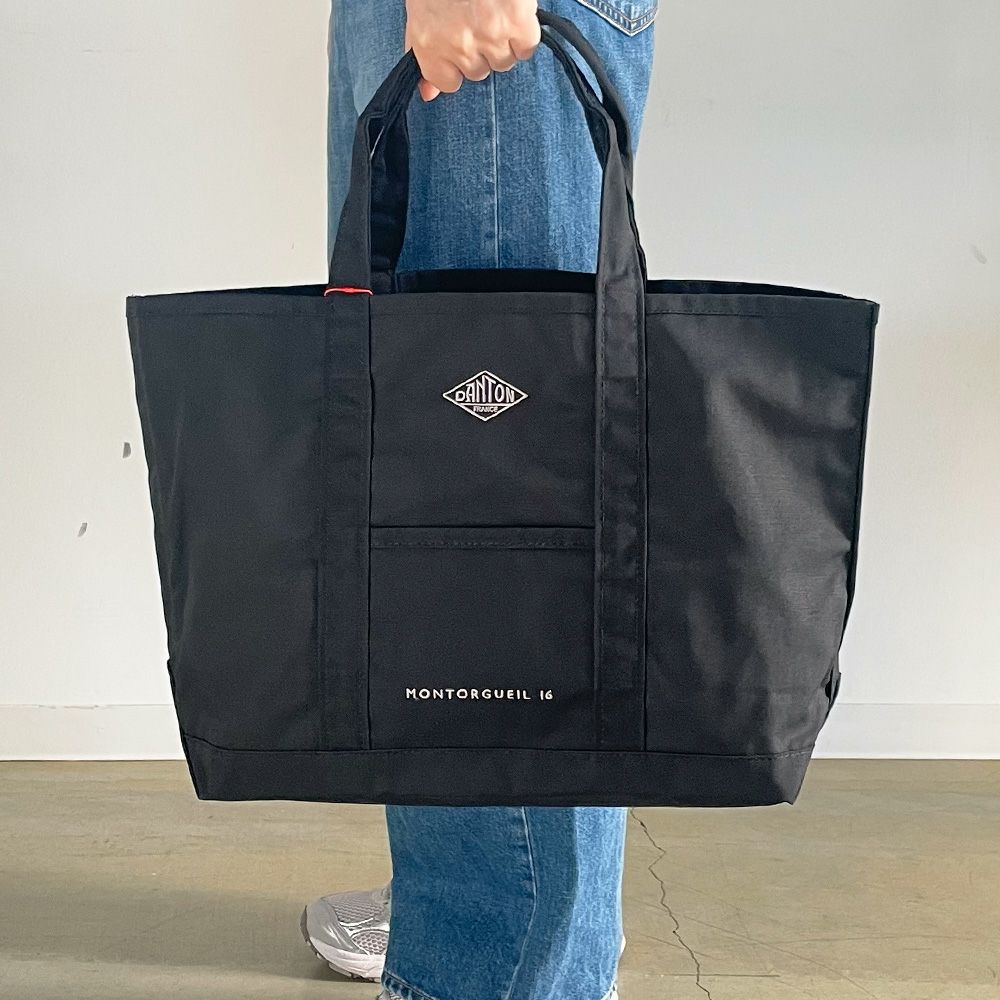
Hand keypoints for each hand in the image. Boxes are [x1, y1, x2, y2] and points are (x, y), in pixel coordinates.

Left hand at [404, 0, 540, 101]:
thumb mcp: (419, 10)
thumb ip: (421, 50)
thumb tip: (428, 93)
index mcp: (429, 41)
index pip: (447, 82)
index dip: (456, 64)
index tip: (460, 45)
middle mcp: (459, 45)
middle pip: (478, 72)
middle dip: (479, 49)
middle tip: (477, 17)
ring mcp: (490, 36)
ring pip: (503, 62)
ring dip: (502, 41)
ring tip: (494, 11)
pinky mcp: (517, 24)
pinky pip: (525, 48)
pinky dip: (523, 33)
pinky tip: (512, 14)